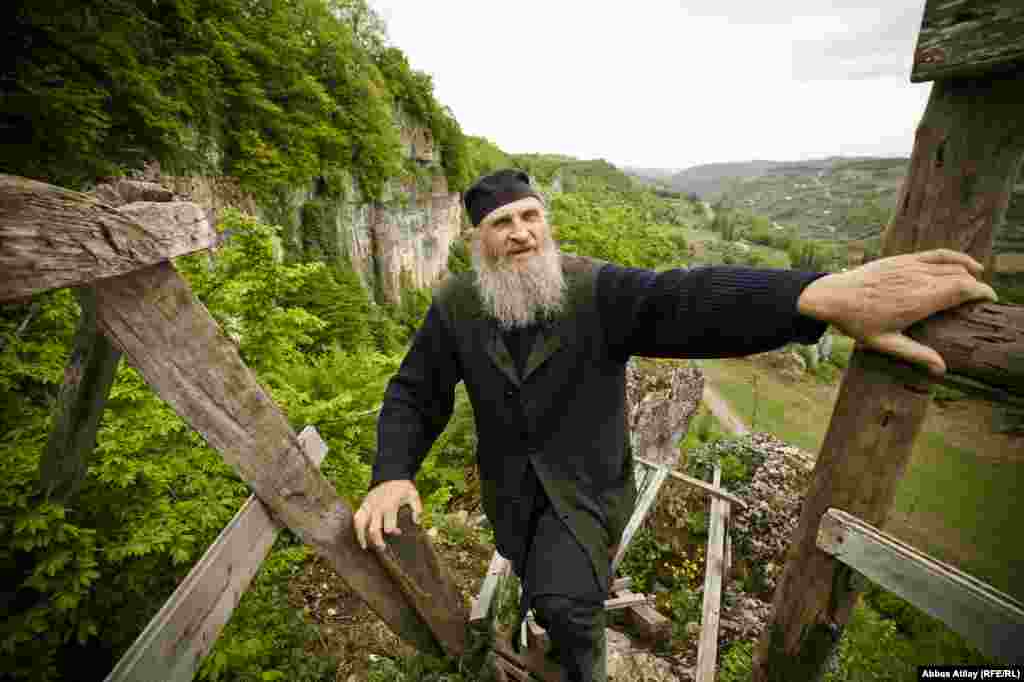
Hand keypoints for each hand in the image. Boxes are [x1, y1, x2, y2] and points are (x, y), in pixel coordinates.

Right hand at [353, 479, 422, 549]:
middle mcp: (377, 507)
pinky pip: (356, 518)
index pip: (389, 524)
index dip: (393, 531)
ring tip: (366, 546)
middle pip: (373, 529)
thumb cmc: (403, 488)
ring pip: (360, 524)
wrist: (390, 475)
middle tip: (382, 548)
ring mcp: (368, 506)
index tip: (398, 532)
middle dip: (377, 541)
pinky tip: (360, 537)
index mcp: (390, 505)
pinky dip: (356, 528)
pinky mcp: (363, 504)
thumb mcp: (413, 495)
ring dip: (362, 536)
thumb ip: (417, 509)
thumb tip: (416, 522)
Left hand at [797, 249, 997, 374]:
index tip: (989, 302)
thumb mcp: (885, 343)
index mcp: (918, 300)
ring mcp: (910, 266)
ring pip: (951, 264)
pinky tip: (966, 265)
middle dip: (976, 287)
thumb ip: (915, 354)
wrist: (832, 296)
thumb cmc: (856, 322)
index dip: (982, 292)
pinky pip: (936, 254)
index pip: (962, 289)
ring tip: (977, 286)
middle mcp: (917, 279)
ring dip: (968, 273)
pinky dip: (955, 257)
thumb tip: (942, 369)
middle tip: (981, 302)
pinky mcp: (902, 259)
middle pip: (961, 276)